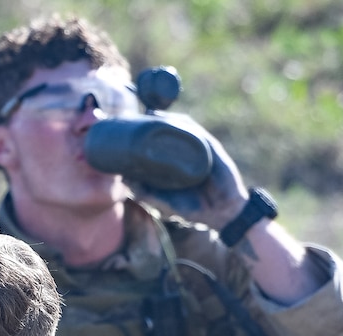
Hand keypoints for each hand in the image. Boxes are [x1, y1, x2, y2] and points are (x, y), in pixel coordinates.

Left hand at [126, 112, 246, 228]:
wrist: (221, 212)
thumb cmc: (191, 209)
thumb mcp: (164, 205)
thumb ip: (146, 194)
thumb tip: (124, 180)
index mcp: (168, 165)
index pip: (151, 146)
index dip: (138, 137)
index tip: (121, 129)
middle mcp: (180, 153)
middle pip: (164, 132)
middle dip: (149, 122)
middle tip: (131, 115)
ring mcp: (195, 148)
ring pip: (178, 126)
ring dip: (164, 119)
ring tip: (148, 115)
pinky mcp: (209, 146)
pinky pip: (194, 131)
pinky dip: (182, 124)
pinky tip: (171, 120)